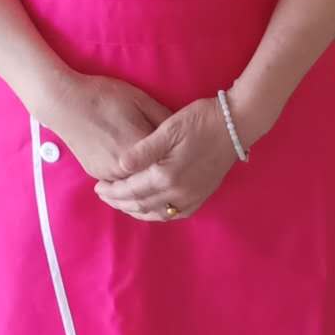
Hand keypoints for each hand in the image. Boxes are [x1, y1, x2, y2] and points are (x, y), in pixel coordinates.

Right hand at [44, 71, 172, 183]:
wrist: (65, 103)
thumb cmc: (104, 96)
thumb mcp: (140, 99)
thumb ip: (163, 118)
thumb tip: (182, 133)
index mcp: (141, 146)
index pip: (169, 160)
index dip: (181, 158)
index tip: (190, 156)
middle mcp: (127, 167)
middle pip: (154, 180)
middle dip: (168, 178)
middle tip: (180, 174)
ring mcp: (110, 173)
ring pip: (137, 189)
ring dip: (150, 188)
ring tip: (165, 182)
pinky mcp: (98, 174)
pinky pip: (120, 186)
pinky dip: (131, 186)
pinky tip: (141, 180)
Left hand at [93, 95, 238, 221]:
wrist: (237, 124)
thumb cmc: (200, 120)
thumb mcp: (168, 128)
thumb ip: (143, 150)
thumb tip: (120, 166)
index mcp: (167, 176)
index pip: (131, 190)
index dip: (112, 191)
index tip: (97, 187)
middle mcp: (179, 193)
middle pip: (141, 205)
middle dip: (120, 202)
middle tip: (103, 196)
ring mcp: (193, 197)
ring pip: (157, 214)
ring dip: (136, 210)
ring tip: (122, 202)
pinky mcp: (202, 196)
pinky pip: (175, 213)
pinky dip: (157, 213)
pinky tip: (151, 207)